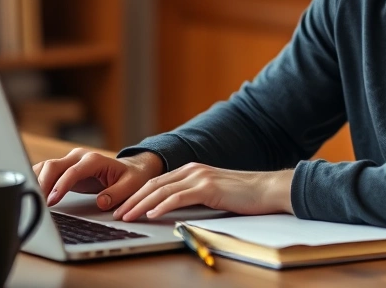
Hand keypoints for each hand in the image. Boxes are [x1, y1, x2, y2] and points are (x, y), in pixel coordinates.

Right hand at [33, 149, 163, 209]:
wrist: (132, 169)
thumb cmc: (131, 178)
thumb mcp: (131, 186)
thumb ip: (116, 194)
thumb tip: (101, 202)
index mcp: (94, 160)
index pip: (72, 171)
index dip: (61, 185)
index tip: (52, 200)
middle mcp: (79, 157)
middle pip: (53, 165)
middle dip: (42, 183)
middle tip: (37, 203)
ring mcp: (70, 160)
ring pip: (46, 166)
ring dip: (36, 181)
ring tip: (30, 200)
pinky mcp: (65, 168)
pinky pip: (46, 171)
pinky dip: (37, 179)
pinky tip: (31, 192)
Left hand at [112, 162, 294, 221]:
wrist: (268, 189)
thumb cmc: (244, 195)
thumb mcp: (213, 193)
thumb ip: (194, 196)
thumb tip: (174, 210)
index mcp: (191, 170)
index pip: (157, 182)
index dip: (137, 194)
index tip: (124, 206)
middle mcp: (192, 170)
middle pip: (154, 184)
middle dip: (132, 199)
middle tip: (117, 212)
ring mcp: (200, 177)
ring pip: (162, 190)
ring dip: (141, 204)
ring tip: (127, 215)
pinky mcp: (209, 187)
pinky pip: (179, 197)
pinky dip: (162, 206)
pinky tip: (151, 215)